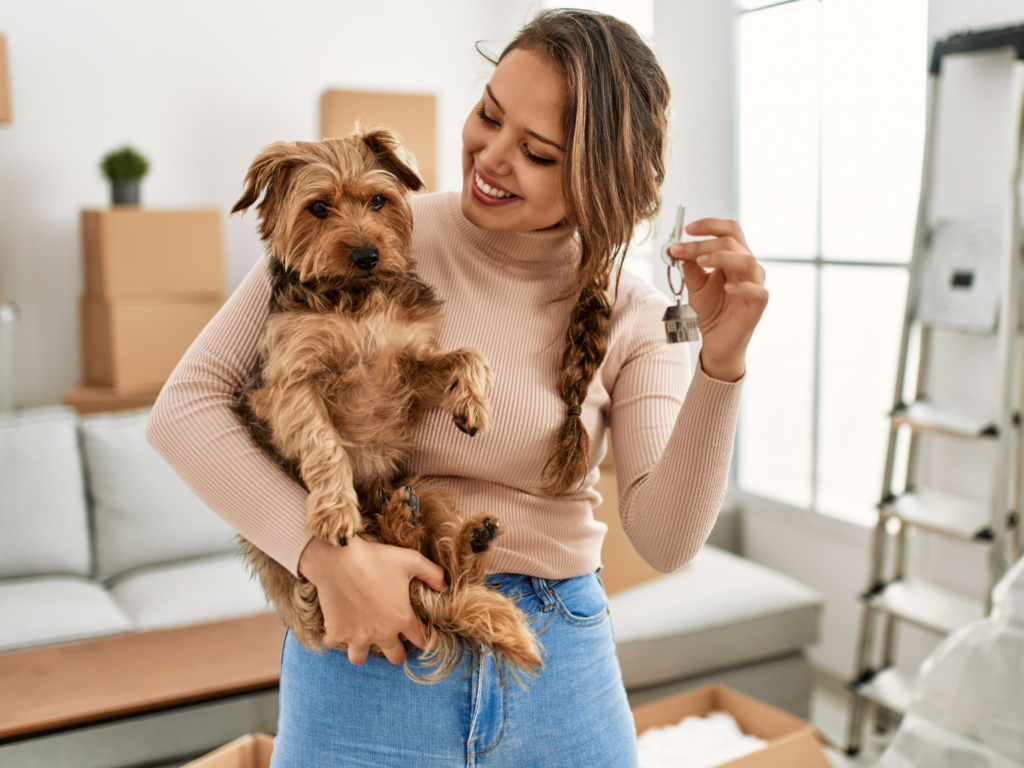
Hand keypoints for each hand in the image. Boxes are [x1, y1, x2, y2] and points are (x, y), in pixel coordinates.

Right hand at [297, 535, 447, 665]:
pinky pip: (333, 644)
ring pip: (360, 658)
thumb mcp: (412, 560)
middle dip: (397, 652)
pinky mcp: (336, 631)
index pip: (421, 639)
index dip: (424, 637)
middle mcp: (382, 632)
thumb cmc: (377, 558)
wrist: (339, 558)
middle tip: (394, 642)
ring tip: (363, 638)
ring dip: (362, 650)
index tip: (421, 633)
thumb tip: (445, 587)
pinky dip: (333, 638)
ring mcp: (357, 635)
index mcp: (402, 618)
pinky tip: (336, 627)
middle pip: (394, 656)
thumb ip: (433, 574)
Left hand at [668, 218, 767, 381]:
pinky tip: (726, 287)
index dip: (710, 225)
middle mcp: (747, 267)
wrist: (717, 341)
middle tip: (679, 249)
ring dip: (722, 257)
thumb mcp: (695, 286)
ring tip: (701, 261)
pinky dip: (742, 286)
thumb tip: (677, 249)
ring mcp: (755, 285)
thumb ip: (690, 268)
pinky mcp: (758, 304)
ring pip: (747, 261)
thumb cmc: (711, 311)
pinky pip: (757, 291)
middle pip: (732, 243)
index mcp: (734, 257)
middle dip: (703, 243)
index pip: (729, 231)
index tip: (686, 229)